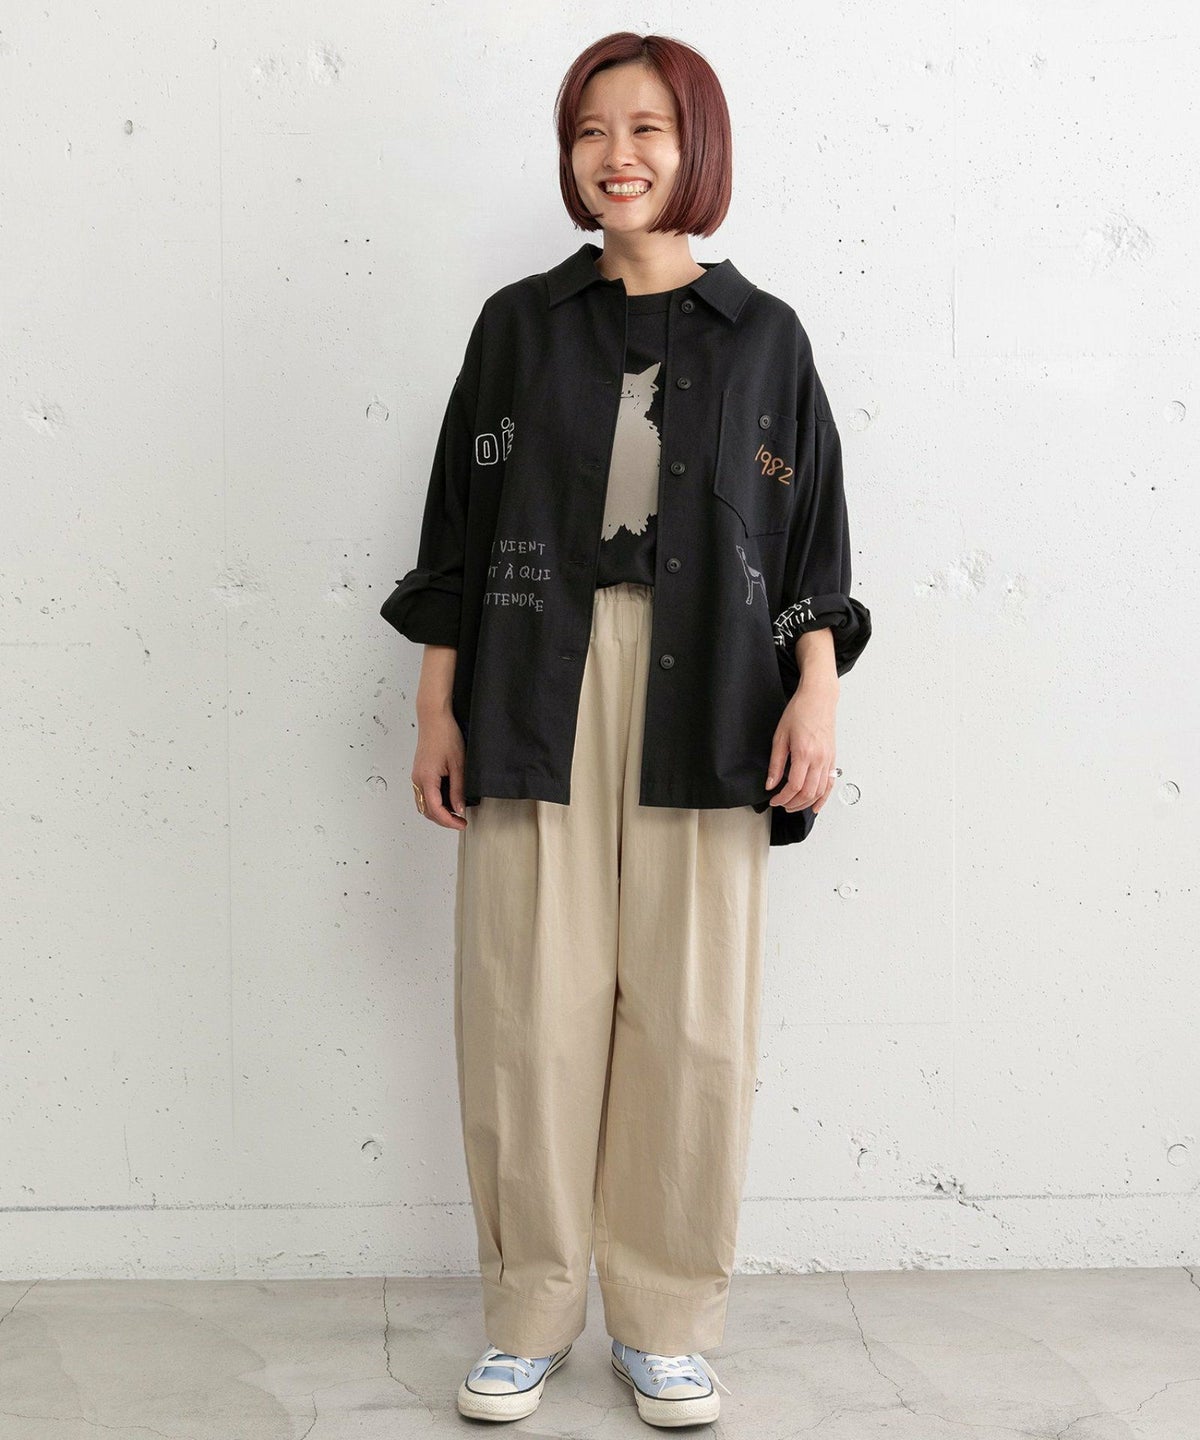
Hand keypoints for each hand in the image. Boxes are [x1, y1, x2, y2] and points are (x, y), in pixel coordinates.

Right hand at [411, 709, 467, 829]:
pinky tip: (447, 800)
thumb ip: (458, 789)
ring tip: (455, 812)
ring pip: (423, 804)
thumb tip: (458, 808)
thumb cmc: (445, 735)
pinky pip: (423, 794)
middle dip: (443, 820)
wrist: (434, 719)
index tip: (461, 824)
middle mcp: (417, 779)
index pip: (435, 810)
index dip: (449, 821)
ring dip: (438, 812)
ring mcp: (416, 776)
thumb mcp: (458, 764)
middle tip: (460, 821)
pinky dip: (434, 802)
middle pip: (427, 811)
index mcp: (426, 778)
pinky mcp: (419, 772)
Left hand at [765, 681, 840, 814]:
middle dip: (793, 804)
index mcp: (804, 753)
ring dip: (806, 803)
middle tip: (782, 805)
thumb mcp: (780, 736)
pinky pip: (830, 783)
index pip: (794, 786)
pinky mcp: (833, 759)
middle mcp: (819, 759)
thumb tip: (770, 783)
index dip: (782, 797)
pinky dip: (823, 797)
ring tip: (793, 806)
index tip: (774, 800)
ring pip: (820, 791)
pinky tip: (816, 805)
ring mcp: (828, 760)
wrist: (818, 699)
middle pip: (808, 792)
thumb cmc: (800, 712)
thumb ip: (775, 763)